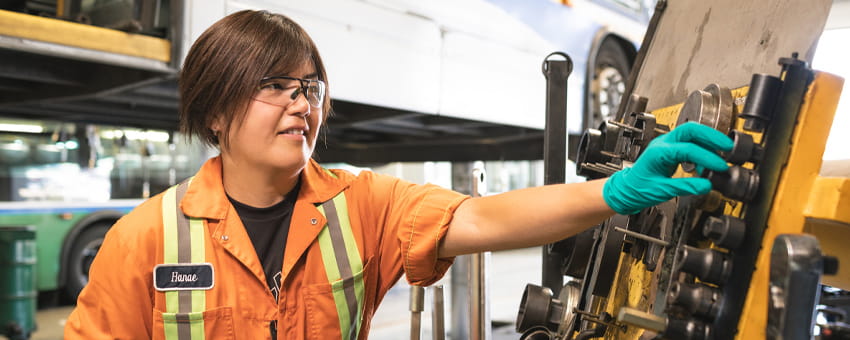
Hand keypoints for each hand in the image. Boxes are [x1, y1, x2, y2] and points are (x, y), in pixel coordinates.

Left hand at [602, 122, 733, 214]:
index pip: (688, 149)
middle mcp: (662, 144)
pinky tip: (707, 162)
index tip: (720, 166)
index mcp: (658, 152)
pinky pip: (689, 142)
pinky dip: (702, 149)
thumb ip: (685, 187)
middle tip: (728, 146)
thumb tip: (707, 185)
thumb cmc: (638, 189)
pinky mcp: (670, 149)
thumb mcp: (662, 191)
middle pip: (691, 129)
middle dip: (711, 136)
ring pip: (691, 133)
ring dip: (708, 141)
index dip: (707, 157)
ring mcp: (666, 144)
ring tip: (721, 155)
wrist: (626, 189)